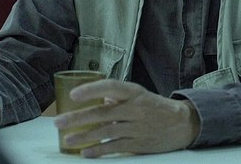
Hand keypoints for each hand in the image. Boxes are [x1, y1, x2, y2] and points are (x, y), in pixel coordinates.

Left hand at [53, 79, 199, 157]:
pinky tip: (85, 152)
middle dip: (78, 118)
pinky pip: (115, 147)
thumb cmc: (154, 106)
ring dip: (84, 136)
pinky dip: (99, 150)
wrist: (182, 123)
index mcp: (134, 92)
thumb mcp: (137, 95)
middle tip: (59, 122)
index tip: (73, 95)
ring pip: (106, 131)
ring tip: (67, 139)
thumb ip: (115, 97)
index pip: (110, 87)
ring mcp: (137, 127)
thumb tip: (93, 100)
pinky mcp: (139, 143)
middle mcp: (135, 108)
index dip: (91, 90)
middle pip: (103, 113)